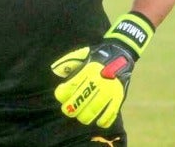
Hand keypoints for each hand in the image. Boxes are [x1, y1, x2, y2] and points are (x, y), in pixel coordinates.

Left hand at [51, 12, 154, 127]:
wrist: (121, 53)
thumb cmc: (97, 56)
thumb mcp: (82, 53)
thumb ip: (67, 62)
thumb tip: (54, 70)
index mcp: (87, 70)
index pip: (69, 88)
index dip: (61, 94)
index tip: (61, 95)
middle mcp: (98, 81)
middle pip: (79, 102)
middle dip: (70, 109)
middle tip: (68, 109)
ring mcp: (109, 90)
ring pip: (93, 111)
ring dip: (84, 117)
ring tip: (81, 116)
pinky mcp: (119, 96)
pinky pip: (110, 114)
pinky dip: (103, 121)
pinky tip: (98, 121)